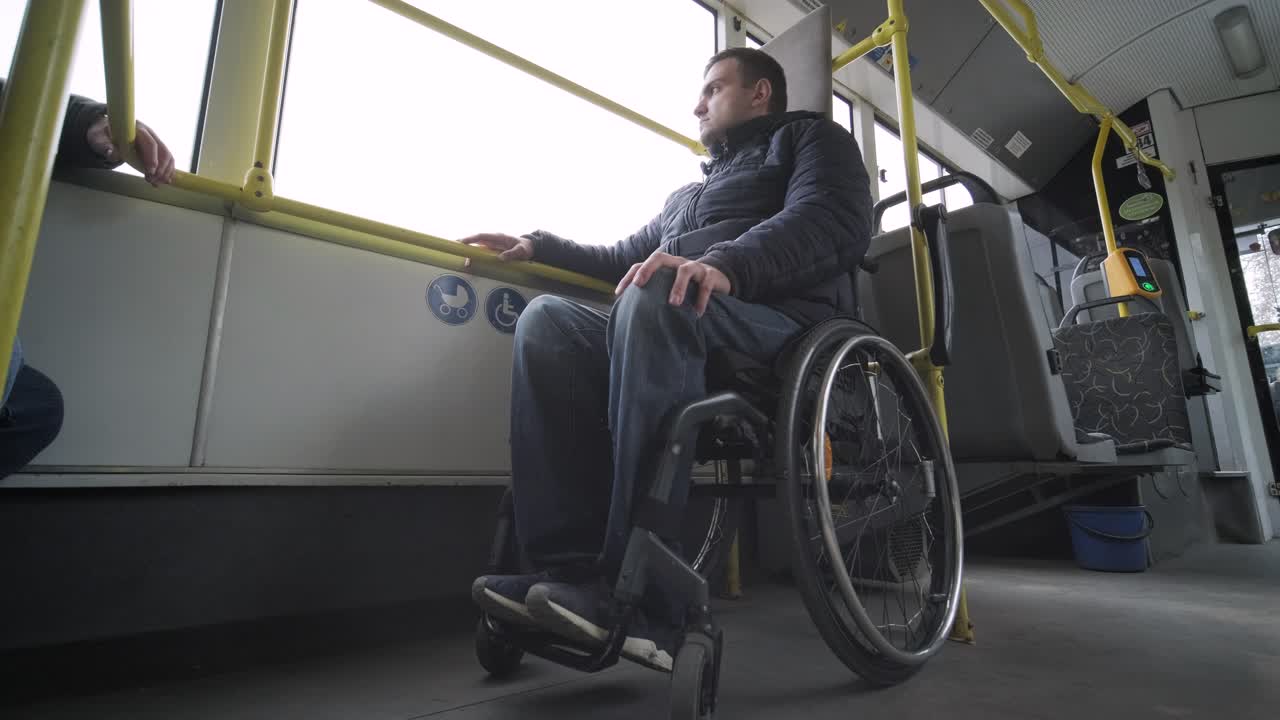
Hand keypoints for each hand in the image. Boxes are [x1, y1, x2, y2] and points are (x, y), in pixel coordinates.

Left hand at [86, 115, 174, 185]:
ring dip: (165, 172)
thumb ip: (105, 146)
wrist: (107, 132)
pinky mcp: (156, 149)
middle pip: (163, 151)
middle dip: (161, 169)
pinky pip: (167, 160)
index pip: (150, 143)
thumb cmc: (104, 135)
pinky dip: (167, 172)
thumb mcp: (100, 139)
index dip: (152, 158)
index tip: (150, 172)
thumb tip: (112, 153)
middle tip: (152, 181)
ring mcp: (155, 141)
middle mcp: (149, 134)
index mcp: (137, 129)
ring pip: (168, 157)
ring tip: (156, 183)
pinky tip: (162, 181)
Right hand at [458, 233, 533, 268]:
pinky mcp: (492, 251)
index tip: (462, 242)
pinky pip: (481, 253)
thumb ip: (512, 253)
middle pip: (476, 241)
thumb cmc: (525, 248)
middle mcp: (493, 240)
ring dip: (469, 253)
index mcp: (498, 237)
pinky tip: (470, 263)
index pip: (482, 236)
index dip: (471, 238)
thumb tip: (500, 258)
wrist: (529, 248)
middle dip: (465, 243)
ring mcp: (492, 245)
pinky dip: (475, 257)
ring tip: (464, 262)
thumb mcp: (521, 251)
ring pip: (477, 248)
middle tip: (454, 248)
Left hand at [616, 251, 730, 315]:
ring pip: (684, 271)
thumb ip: (655, 294)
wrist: (718, 279)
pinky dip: (701, 299)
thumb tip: (632, 312)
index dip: (628, 277)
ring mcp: (695, 267)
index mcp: (665, 266)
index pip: (641, 264)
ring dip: (678, 286)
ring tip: (673, 303)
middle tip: (639, 284)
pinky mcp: (711, 275)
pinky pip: (705, 285)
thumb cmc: (688, 287)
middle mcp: (677, 263)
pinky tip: (697, 313)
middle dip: (647, 269)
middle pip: (659, 257)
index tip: (619, 293)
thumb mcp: (669, 287)